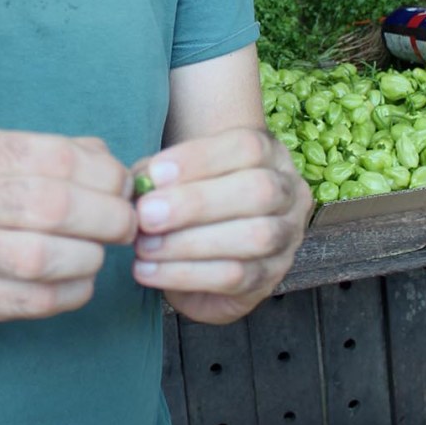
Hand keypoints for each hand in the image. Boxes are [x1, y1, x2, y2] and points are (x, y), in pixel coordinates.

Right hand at [0, 125, 134, 326]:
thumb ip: (60, 153)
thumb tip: (118, 170)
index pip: (54, 157)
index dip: (104, 176)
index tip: (124, 189)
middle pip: (50, 207)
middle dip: (106, 218)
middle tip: (126, 226)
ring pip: (38, 258)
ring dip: (88, 258)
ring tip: (98, 254)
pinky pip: (29, 302)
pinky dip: (70, 293)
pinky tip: (80, 282)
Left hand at [132, 129, 311, 323]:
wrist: (206, 243)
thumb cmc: (188, 195)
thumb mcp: (175, 174)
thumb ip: (158, 175)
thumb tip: (137, 184)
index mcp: (269, 154)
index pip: (247, 146)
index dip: (200, 159)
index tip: (154, 174)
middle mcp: (288, 192)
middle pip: (258, 191)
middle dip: (196, 203)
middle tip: (146, 215)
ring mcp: (287, 237)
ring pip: (254, 238)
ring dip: (190, 243)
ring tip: (144, 247)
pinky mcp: (270, 278)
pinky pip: (237, 278)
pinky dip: (186, 275)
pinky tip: (149, 271)